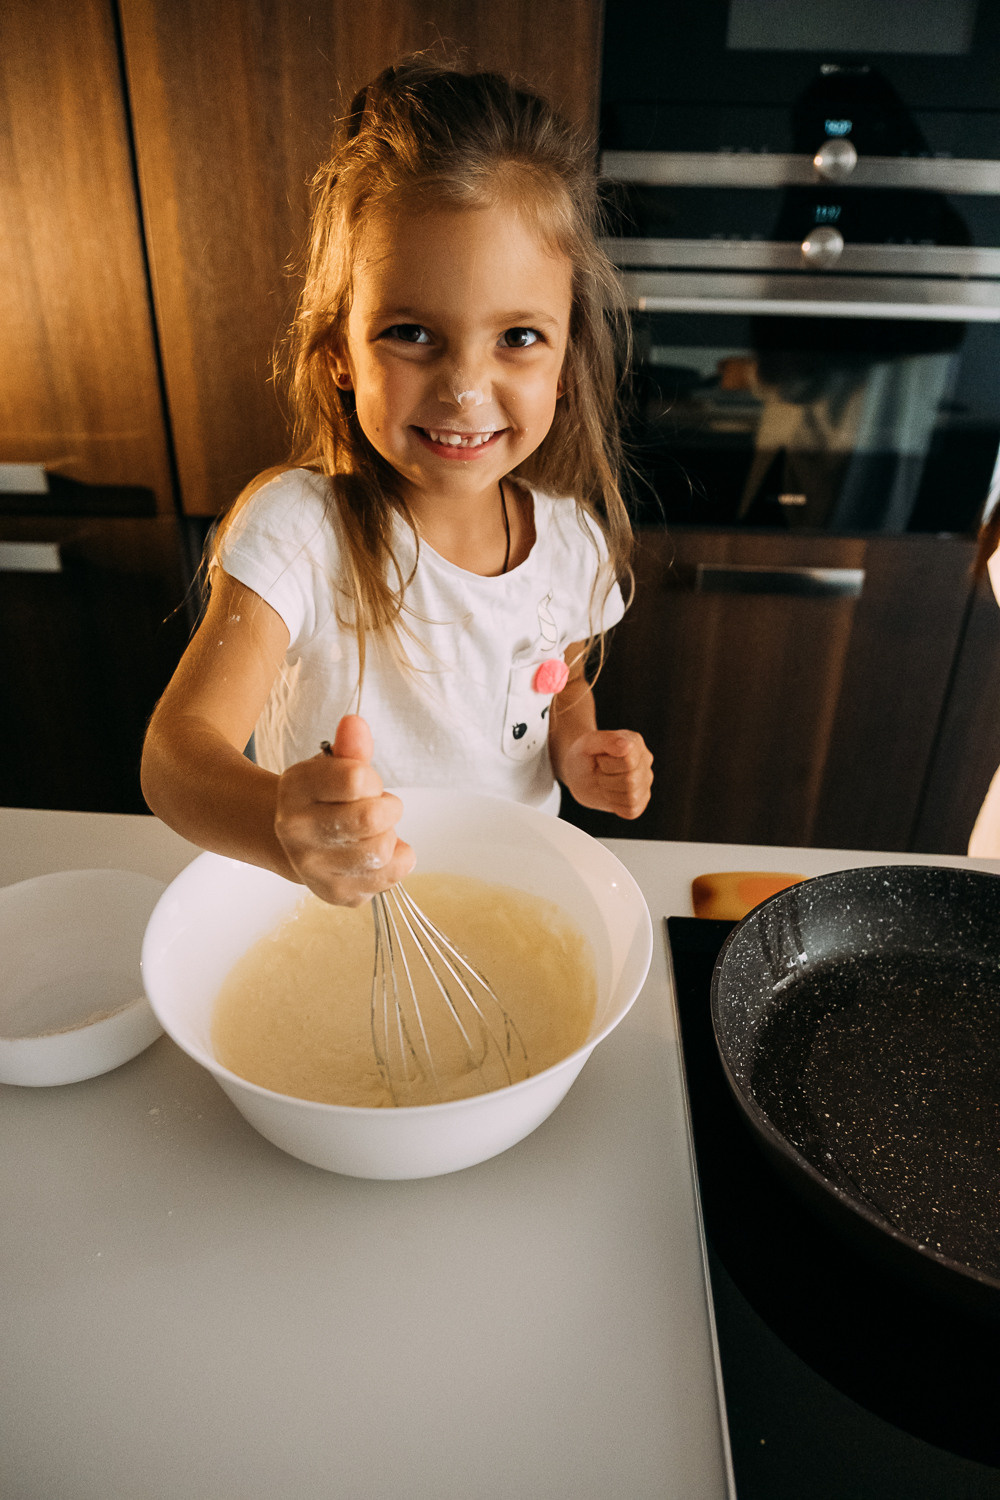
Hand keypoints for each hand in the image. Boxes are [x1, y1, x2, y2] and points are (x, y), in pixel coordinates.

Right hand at [273, 715, 414, 905]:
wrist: (298, 843)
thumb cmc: (324, 799)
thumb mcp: (333, 766)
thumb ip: (350, 746)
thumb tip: (355, 723)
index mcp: (295, 789)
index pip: (356, 779)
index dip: (371, 779)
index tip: (364, 783)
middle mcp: (296, 830)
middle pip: (371, 818)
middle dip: (386, 808)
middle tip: (376, 808)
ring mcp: (314, 866)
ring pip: (382, 850)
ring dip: (390, 836)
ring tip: (374, 832)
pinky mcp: (336, 892)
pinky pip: (391, 876)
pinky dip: (398, 861)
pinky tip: (380, 853)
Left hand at [559, 729, 652, 819]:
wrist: (578, 773)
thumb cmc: (583, 756)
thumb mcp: (587, 743)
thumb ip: (606, 740)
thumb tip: (627, 745)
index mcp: (634, 742)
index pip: (629, 762)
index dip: (607, 765)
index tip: (599, 759)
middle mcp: (645, 760)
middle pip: (631, 781)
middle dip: (606, 780)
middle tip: (599, 773)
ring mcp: (645, 781)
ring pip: (632, 797)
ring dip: (609, 793)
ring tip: (604, 782)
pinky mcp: (641, 800)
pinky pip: (631, 811)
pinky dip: (615, 806)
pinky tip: (610, 794)